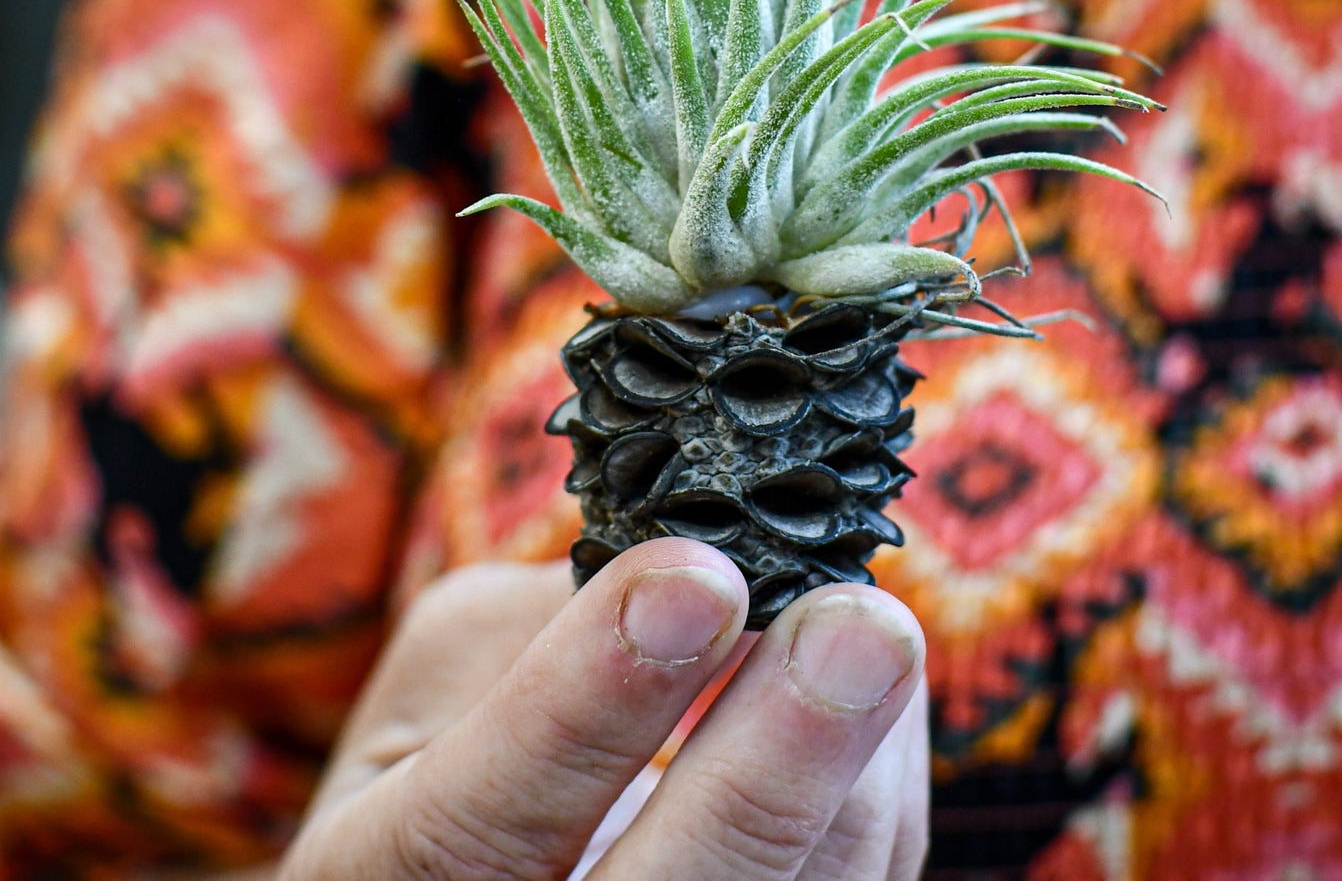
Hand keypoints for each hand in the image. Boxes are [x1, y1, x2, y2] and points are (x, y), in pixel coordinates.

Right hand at [279, 537, 928, 879]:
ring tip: (875, 629)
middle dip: (774, 766)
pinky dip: (877, 798)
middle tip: (856, 624)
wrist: (515, 862)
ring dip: (859, 774)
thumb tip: (692, 571)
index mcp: (383, 880)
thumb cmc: (458, 740)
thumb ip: (534, 625)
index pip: (481, 819)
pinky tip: (878, 695)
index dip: (593, 701)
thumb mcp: (442, 675)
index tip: (699, 575)